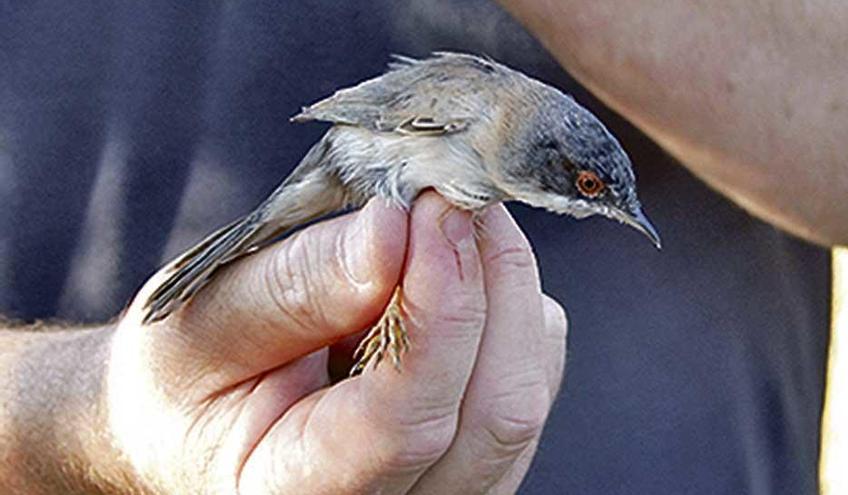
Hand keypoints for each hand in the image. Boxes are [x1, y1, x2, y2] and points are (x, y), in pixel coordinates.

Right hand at [7, 192, 566, 493]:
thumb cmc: (188, 381)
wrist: (202, 423)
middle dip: (490, 278)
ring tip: (437, 228)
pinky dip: (508, 303)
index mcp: (302, 492)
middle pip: (498, 408)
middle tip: (450, 189)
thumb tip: (395, 227)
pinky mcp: (480, 453)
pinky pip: (532, 372)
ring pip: (527, 386)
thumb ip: (294, 288)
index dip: (438, 306)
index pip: (406, 420)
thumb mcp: (201, 327)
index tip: (432, 208)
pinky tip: (449, 274)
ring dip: (502, 284)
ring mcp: (450, 490)